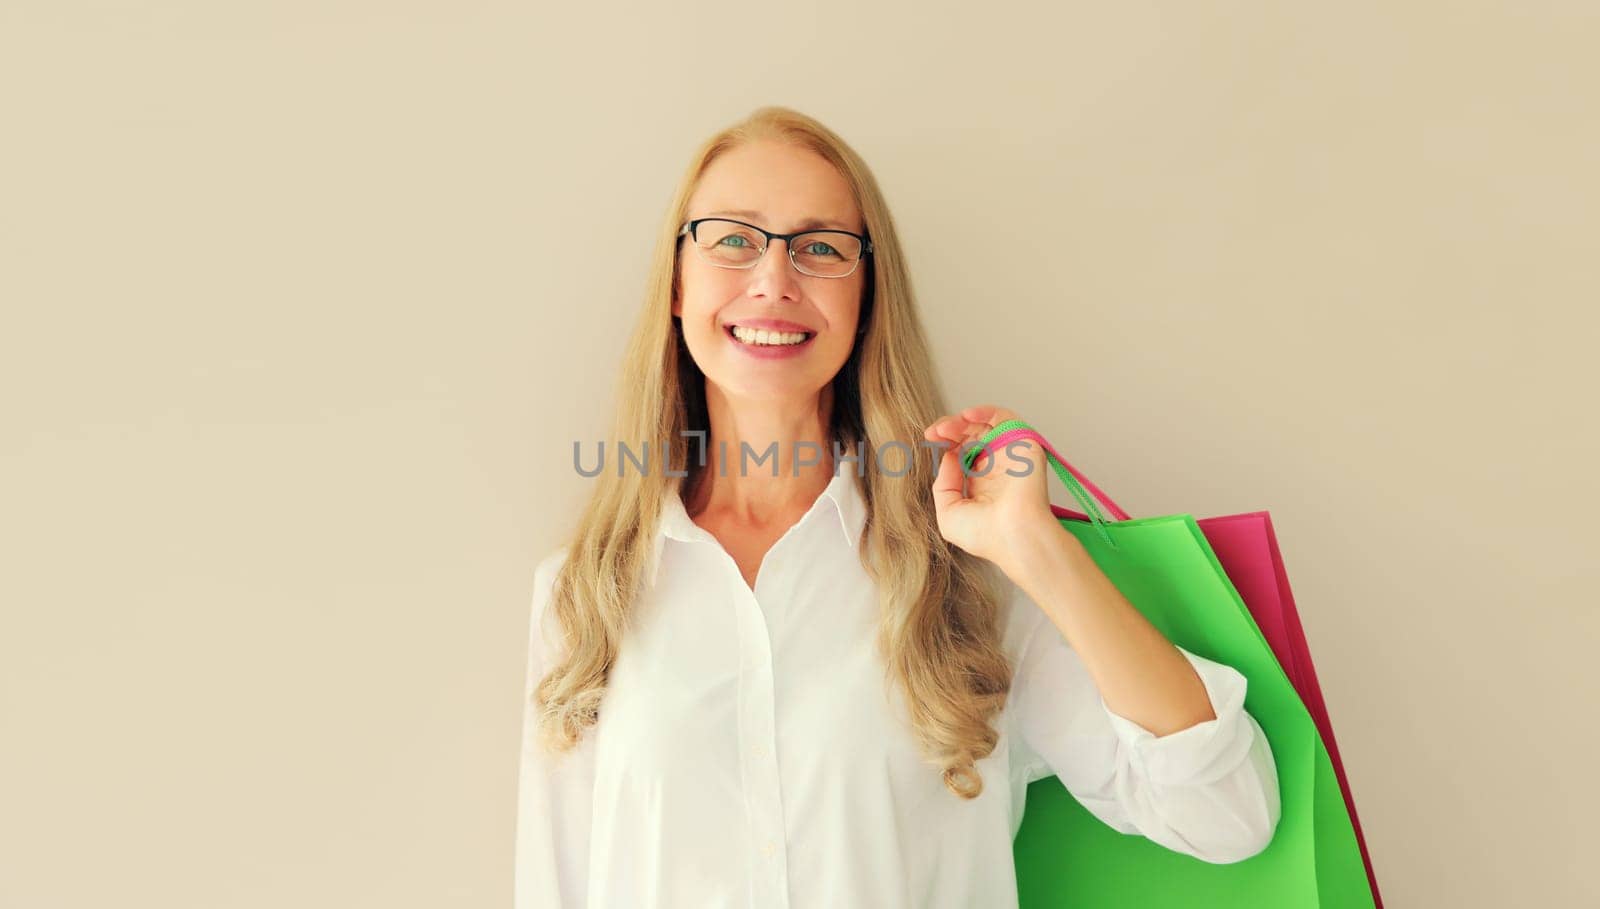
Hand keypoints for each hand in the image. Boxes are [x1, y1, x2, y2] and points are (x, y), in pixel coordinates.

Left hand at [922, 404, 1065, 574]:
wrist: (1015, 535)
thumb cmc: (986, 534)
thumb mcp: (949, 514)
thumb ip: (943, 484)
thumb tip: (948, 458)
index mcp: (982, 483)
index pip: (962, 452)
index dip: (945, 443)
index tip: (930, 439)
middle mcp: (997, 466)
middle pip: (970, 435)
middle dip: (949, 430)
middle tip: (934, 433)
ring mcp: (1010, 453)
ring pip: (984, 424)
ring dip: (961, 420)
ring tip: (944, 429)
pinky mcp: (1023, 443)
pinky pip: (1005, 418)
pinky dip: (985, 411)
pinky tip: (966, 417)